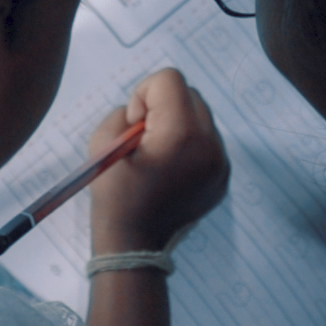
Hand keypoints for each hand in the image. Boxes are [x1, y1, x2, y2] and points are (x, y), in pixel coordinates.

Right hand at [88, 68, 228, 253]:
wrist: (135, 245)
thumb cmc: (115, 195)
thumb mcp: (103, 143)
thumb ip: (123, 114)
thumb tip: (145, 112)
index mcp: (181, 134)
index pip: (170, 80)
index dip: (144, 95)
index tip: (135, 125)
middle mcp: (210, 144)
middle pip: (190, 93)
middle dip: (163, 105)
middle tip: (144, 137)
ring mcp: (221, 162)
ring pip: (201, 116)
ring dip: (177, 123)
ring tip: (157, 154)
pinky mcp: (223, 176)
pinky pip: (208, 141)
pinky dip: (189, 144)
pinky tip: (171, 169)